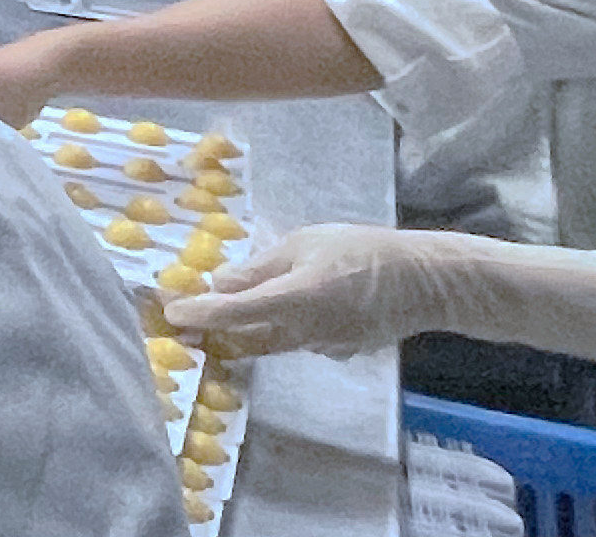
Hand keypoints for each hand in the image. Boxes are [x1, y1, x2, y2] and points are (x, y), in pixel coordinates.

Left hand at [167, 225, 595, 363]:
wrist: (426, 280)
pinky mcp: (338, 351)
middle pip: (246, 336)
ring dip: (241, 332)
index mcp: (297, 297)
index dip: (198, 313)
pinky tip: (274, 314)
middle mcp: (306, 330)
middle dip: (210, 329)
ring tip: (215, 315)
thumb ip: (261, 267)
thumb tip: (220, 282)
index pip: (234, 311)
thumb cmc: (364, 249)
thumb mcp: (305, 244)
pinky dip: (277, 330)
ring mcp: (324, 346)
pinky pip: (296, 341)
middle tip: (180, 320)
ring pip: (269, 342)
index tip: (168, 314)